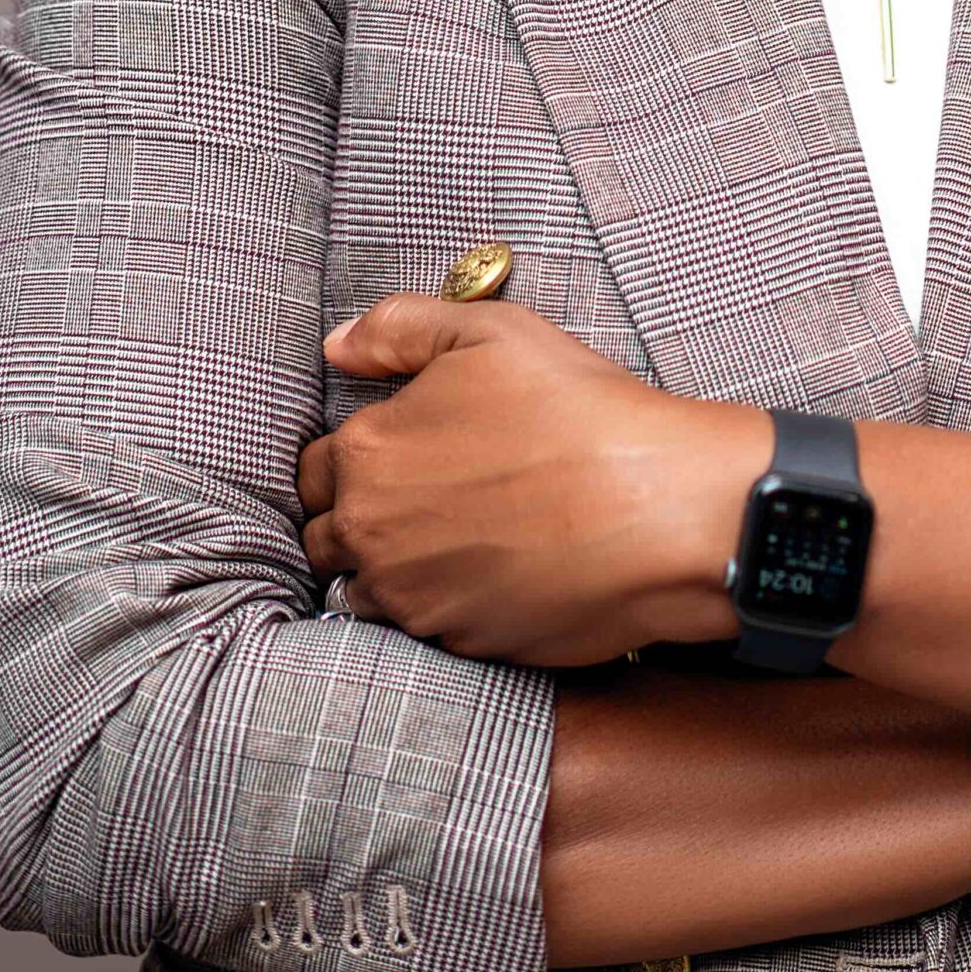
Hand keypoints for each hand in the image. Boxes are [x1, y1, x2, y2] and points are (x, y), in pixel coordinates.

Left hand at [298, 295, 766, 665]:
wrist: (657, 509)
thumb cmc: (578, 411)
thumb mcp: (489, 332)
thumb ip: (398, 328)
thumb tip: (337, 347)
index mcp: (368, 453)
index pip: (313, 468)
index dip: (352, 457)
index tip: (398, 453)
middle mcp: (371, 533)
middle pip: (327, 535)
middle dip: (359, 517)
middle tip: (424, 498)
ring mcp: (411, 598)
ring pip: (365, 589)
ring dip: (391, 568)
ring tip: (452, 541)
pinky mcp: (457, 643)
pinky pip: (421, 630)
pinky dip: (441, 605)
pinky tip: (488, 574)